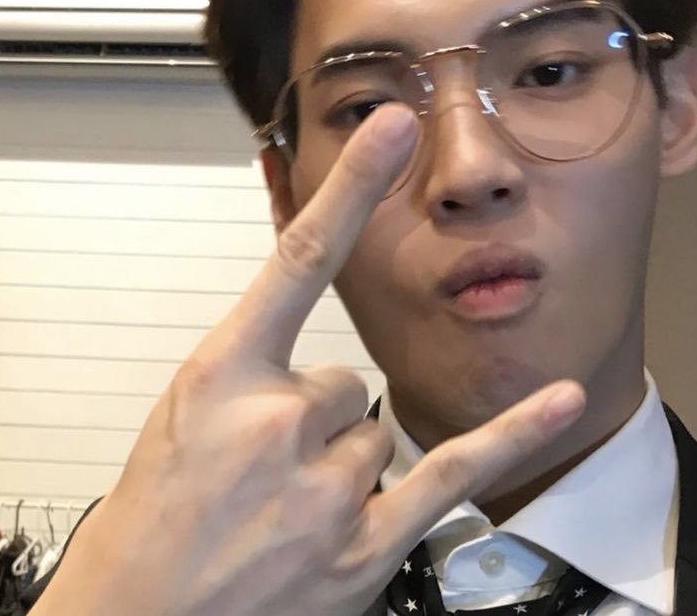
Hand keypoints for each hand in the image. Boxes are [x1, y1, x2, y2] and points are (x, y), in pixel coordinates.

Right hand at [32, 104, 584, 615]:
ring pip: (374, 431)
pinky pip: (453, 472)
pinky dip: (513, 435)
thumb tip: (325, 367)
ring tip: (284, 507)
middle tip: (265, 467)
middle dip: (313, 419)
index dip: (349, 188)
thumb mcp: (188, 414)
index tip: (390, 129)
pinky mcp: (365, 541)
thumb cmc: (157, 512)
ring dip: (339, 464)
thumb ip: (258, 369)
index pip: (299, 258)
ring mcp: (325, 485)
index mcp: (224, 374)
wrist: (141, 615)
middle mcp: (279, 421)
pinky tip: (555, 400)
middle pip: (345, 380)